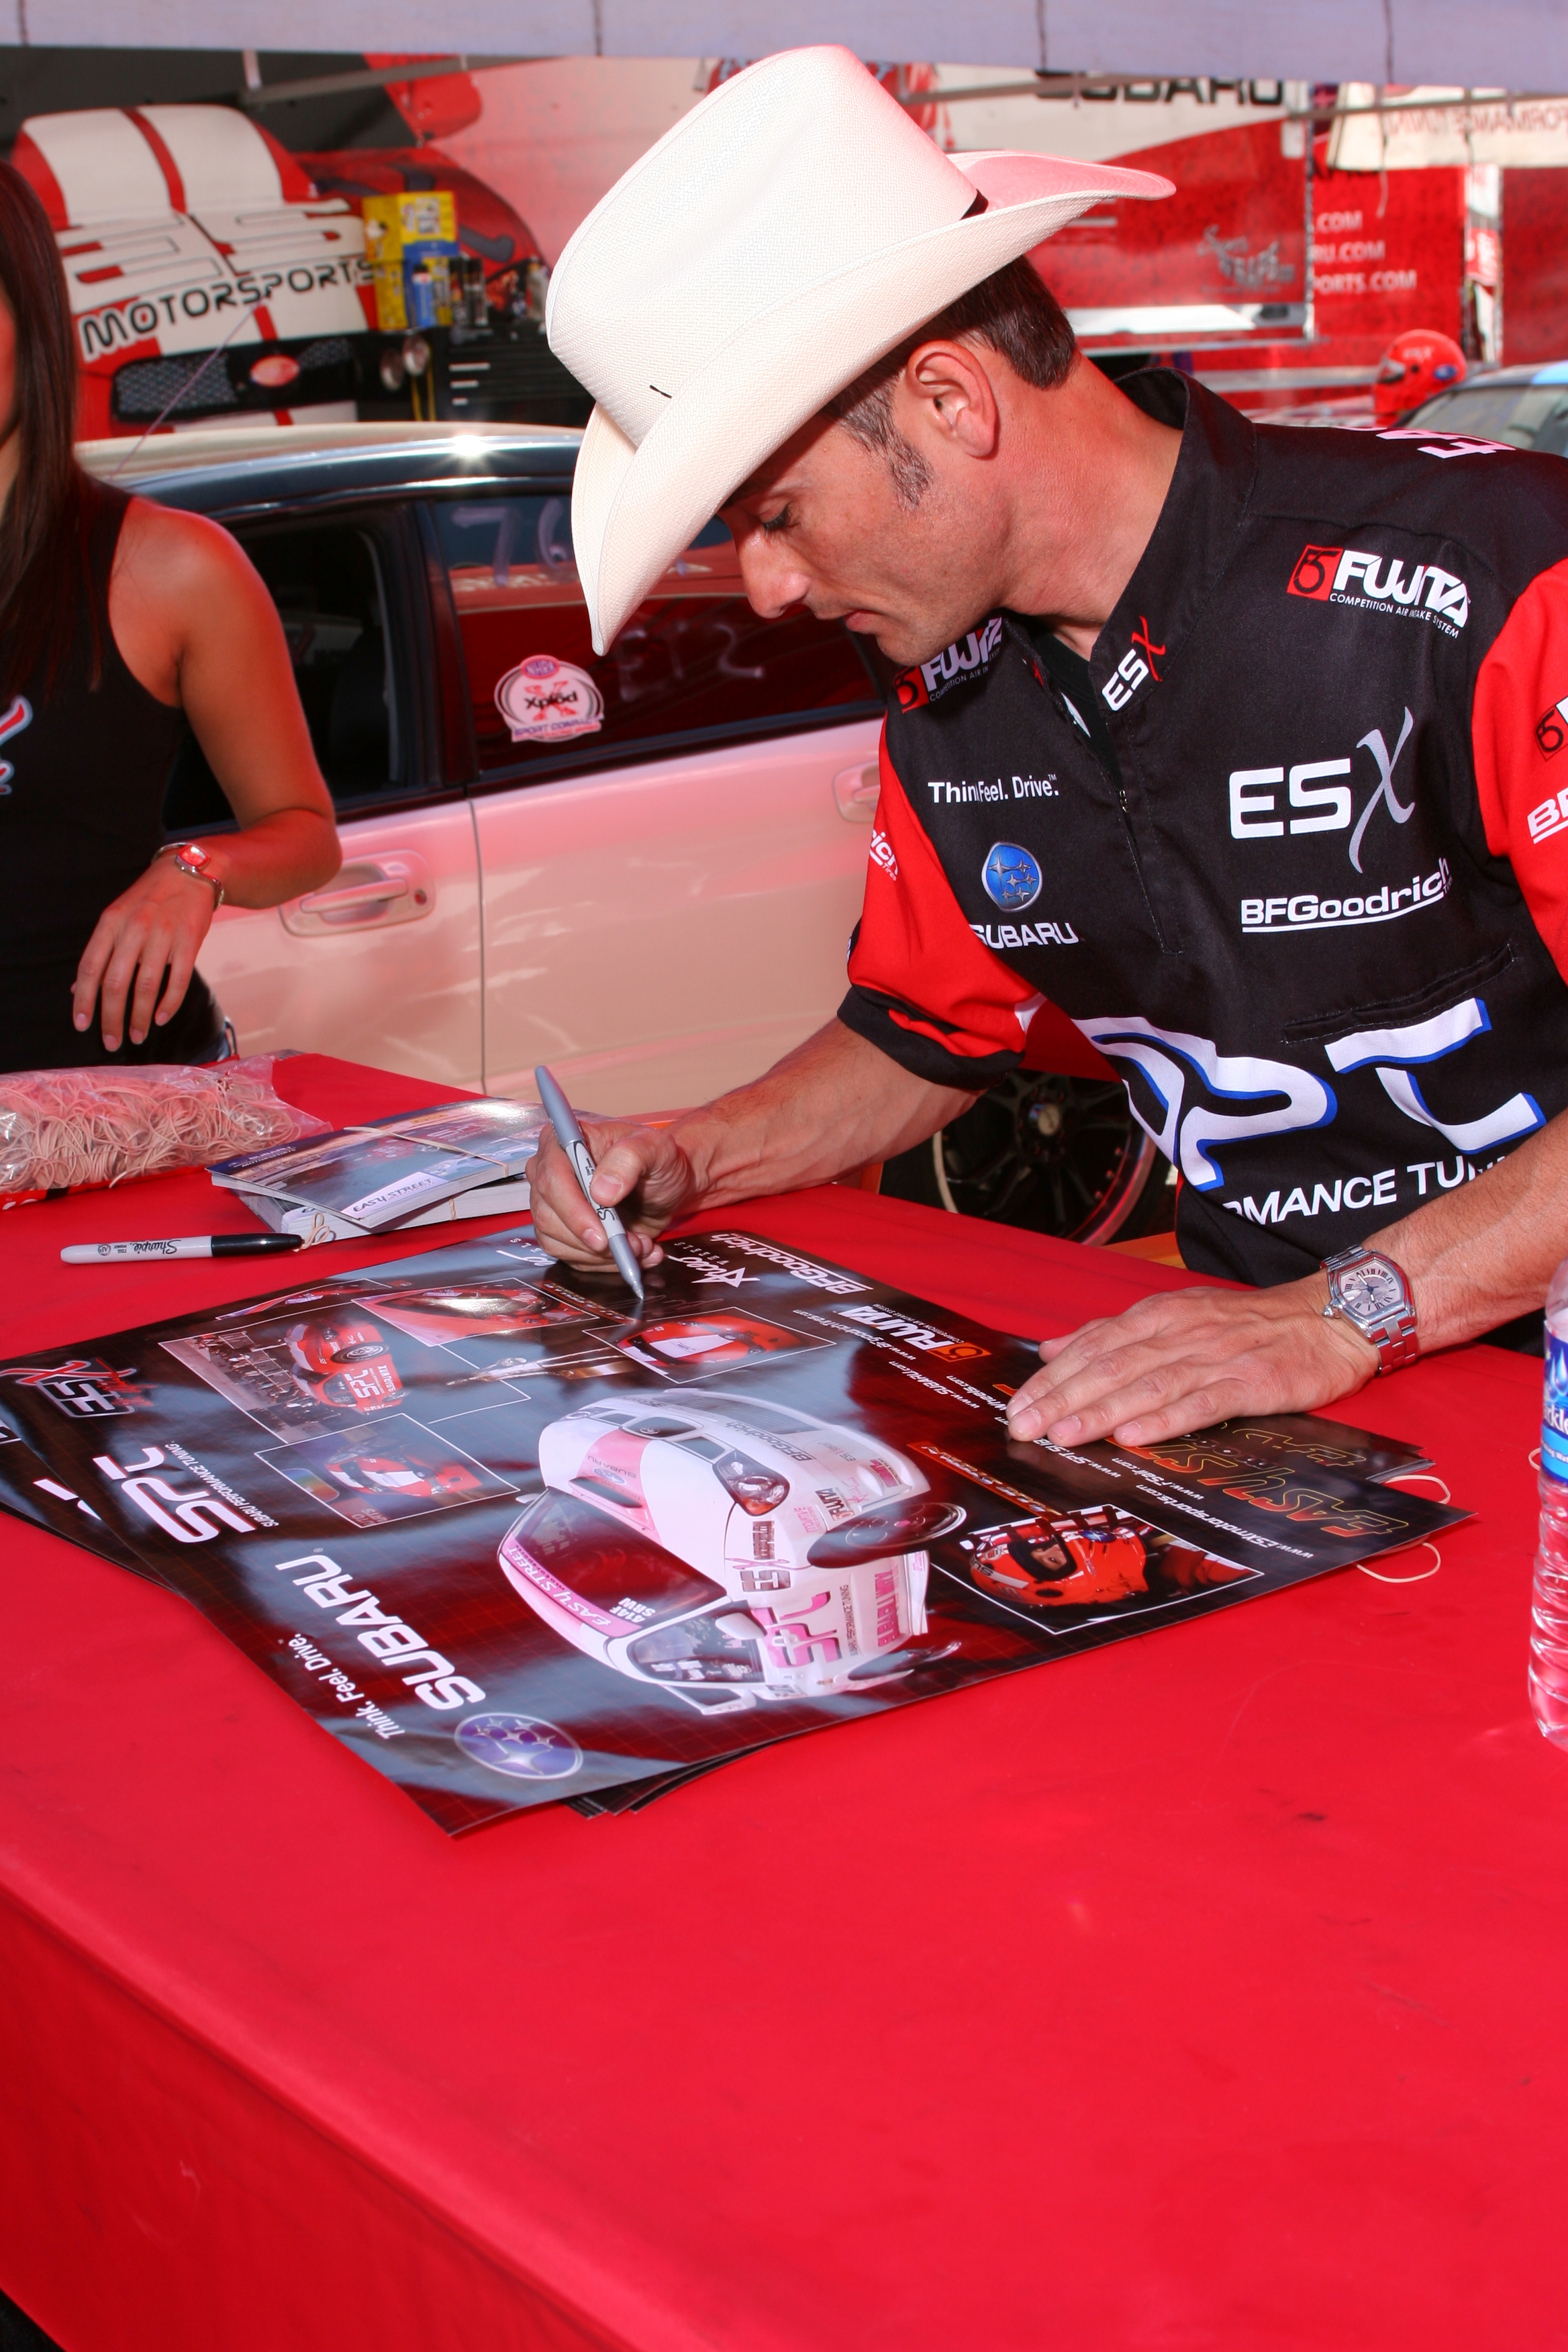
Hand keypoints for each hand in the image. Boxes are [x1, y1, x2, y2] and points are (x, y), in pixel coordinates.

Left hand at [72, 856, 218, 1052]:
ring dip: (139, 1016)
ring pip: (146, 985)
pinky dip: (169, 1004)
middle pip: (116, 982)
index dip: (84, 999)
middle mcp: (134, 928)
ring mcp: (163, 935)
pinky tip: (160, 1018)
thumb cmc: (148, 899)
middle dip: (111, 1018)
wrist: (189, 873)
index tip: (82, 1025)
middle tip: (111, 1041)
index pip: (91, 966)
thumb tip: (78, 988)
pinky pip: (178, 980)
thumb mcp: (117, 917)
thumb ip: (100, 951)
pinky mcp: (189, 942)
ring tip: (136, 1035)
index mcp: (111, 922)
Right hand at [530, 1120, 700, 1269]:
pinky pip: (571, 1257)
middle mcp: (550, 1172)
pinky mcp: (564, 1231)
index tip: (601, 1235)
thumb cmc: (658, 1159)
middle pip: (548, 1216)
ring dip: (602, 1255)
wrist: (667, 1185)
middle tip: (633, 1244)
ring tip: (640, 1245)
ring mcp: (554, 1204)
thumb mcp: (655, 1148)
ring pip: (558, 1242)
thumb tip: (601, 1191)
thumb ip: (629, 1159)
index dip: (572, 1210)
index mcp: (564, 1142)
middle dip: (592, 1239)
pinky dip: (604, 1263)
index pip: (551, 1179)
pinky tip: (634, 1253)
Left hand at [1004, 1276, 1380, 1449]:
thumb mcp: (1176, 1315)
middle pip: (1110, 1365)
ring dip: (1101, 1411)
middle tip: (1024, 1426)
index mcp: (1159, 1315)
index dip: (1051, 1377)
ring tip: (1063, 1434)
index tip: (1017, 1404)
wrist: (1328, 1318)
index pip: (1092, 1345)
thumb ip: (1113, 1333)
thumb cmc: (1249, 1324)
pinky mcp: (1250, 1383)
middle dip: (1061, 1397)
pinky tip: (1135, 1436)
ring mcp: (1215, 1357)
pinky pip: (1201, 1403)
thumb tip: (1052, 1349)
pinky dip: (1165, 1419)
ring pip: (1146, 1384)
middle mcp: (1181, 1332)